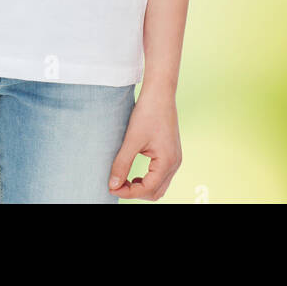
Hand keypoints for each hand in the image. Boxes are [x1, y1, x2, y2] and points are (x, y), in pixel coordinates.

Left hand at [108, 86, 181, 200]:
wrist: (160, 93)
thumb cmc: (148, 113)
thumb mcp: (132, 140)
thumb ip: (122, 164)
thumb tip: (112, 185)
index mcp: (167, 162)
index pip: (147, 189)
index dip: (128, 192)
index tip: (111, 188)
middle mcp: (175, 163)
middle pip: (156, 192)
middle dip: (136, 192)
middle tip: (117, 185)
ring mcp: (175, 159)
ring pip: (159, 186)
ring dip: (142, 188)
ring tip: (125, 180)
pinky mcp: (172, 153)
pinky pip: (161, 176)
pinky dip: (148, 180)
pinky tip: (135, 174)